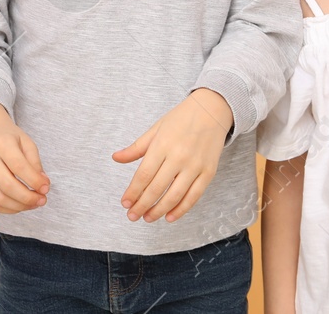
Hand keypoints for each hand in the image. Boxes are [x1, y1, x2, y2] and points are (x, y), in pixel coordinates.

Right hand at [0, 102, 49, 213]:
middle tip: (42, 200)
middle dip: (28, 197)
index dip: (34, 181)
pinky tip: (21, 205)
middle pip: (7, 186)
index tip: (46, 188)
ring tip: (34, 203)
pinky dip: (9, 209)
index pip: (19, 167)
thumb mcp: (26, 142)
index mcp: (1, 144)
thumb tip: (42, 185)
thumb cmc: (10, 138)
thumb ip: (35, 163)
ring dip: (20, 206)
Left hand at [113, 89, 232, 222]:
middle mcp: (179, 156)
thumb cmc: (181, 118)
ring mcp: (195, 165)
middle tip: (132, 215)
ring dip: (159, 210)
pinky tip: (170, 217)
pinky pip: (194, 196)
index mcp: (163, 144)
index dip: (133, 192)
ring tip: (147, 218)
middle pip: (156, 188)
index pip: (144, 175)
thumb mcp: (156, 128)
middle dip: (142, 205)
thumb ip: (136, 147)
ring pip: (174, 196)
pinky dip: (181, 210)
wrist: (212, 109)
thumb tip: (116, 158)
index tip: (125, 203)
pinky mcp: (208, 172)